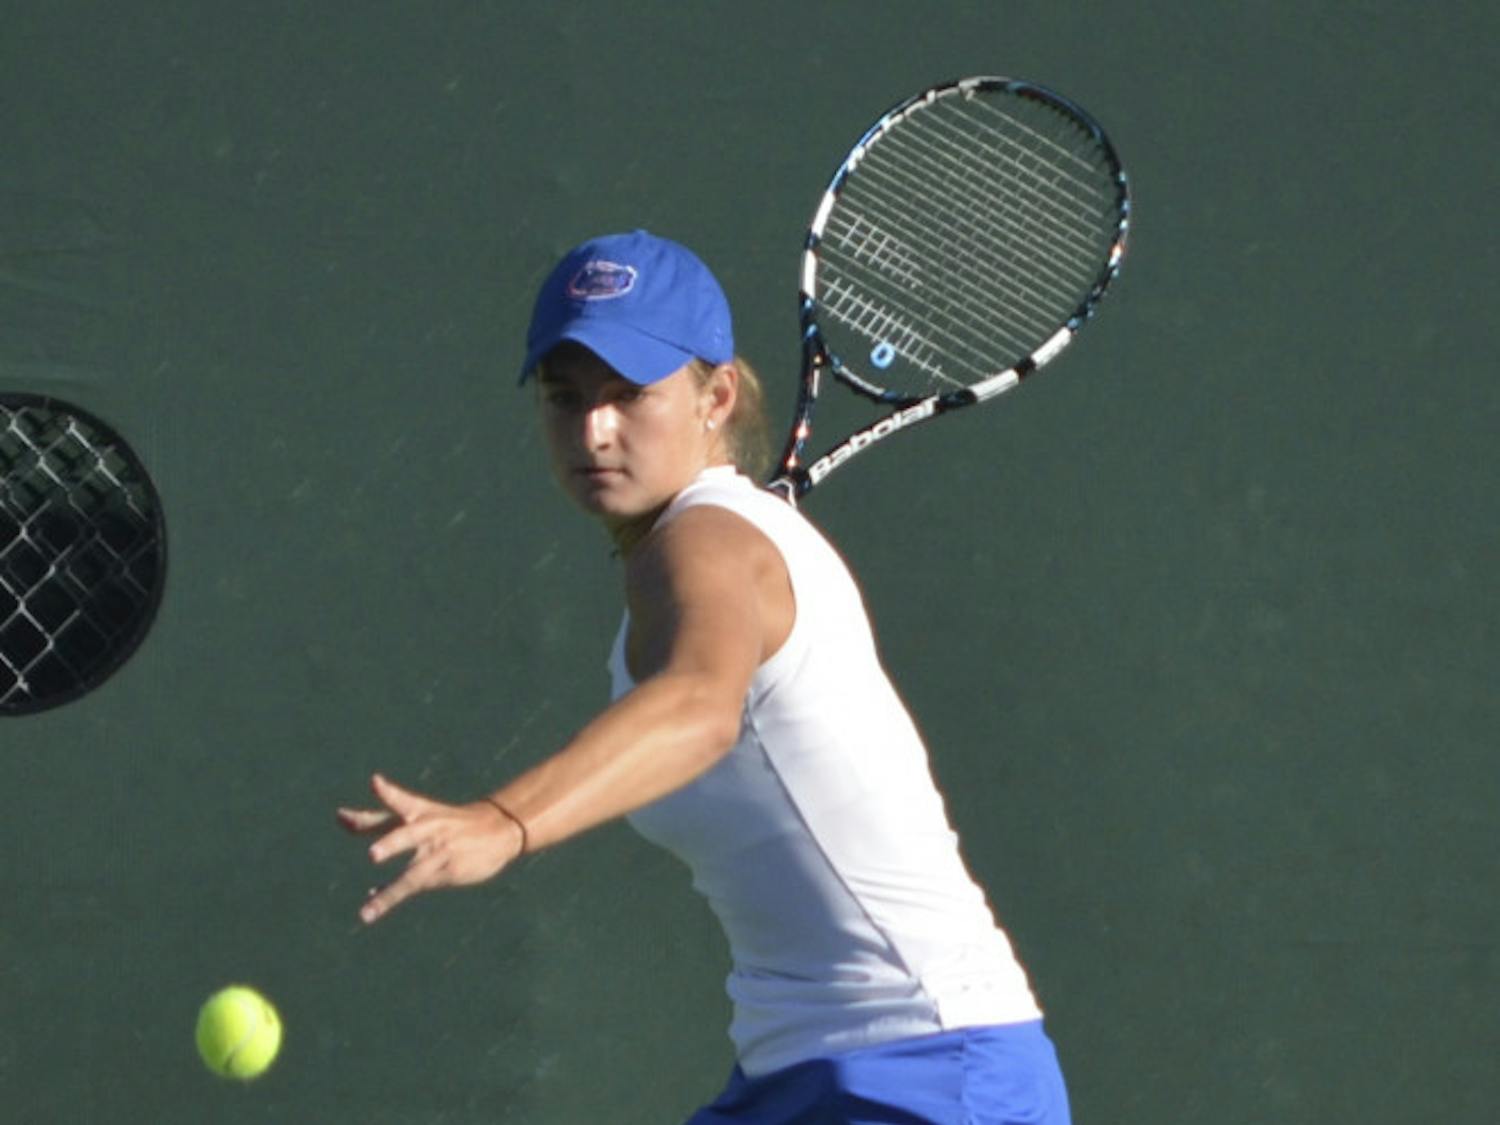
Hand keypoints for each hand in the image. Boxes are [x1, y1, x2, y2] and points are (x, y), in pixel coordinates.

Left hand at [337, 773, 524, 924]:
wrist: (498, 829)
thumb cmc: (445, 822)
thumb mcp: (417, 815)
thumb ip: (377, 819)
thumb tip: (340, 818)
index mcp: (421, 811)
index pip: (401, 800)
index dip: (388, 793)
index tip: (375, 783)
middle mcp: (429, 830)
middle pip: (408, 836)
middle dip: (392, 844)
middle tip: (373, 855)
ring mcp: (439, 853)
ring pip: (412, 875)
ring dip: (390, 892)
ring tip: (367, 909)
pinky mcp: (447, 872)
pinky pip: (417, 887)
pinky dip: (394, 895)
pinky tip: (374, 903)